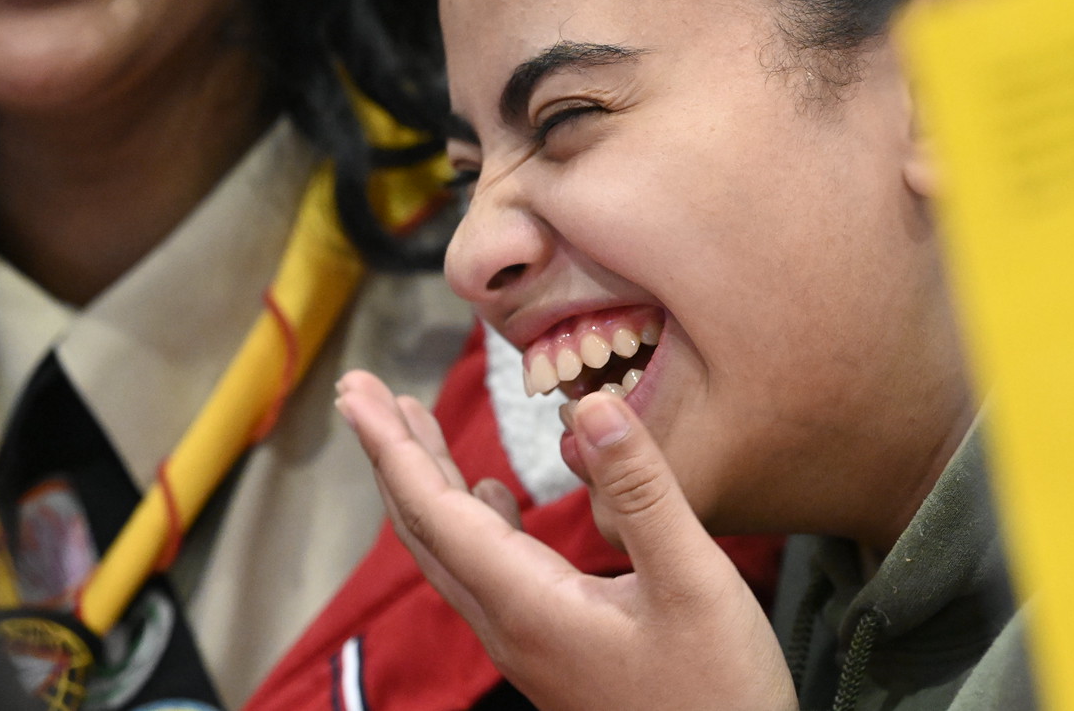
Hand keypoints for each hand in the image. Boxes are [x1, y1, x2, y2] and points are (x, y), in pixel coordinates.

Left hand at [335, 371, 794, 710]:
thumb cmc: (718, 696)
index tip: (355, 395)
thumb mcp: (694, 582)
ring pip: (452, 551)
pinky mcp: (551, 651)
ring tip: (413, 428)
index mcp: (527, 603)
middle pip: (425, 529)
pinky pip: (487, 574)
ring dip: (427, 484)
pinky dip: (473, 522)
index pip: (433, 511)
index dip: (391, 446)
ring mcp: (527, 643)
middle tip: (361, 393)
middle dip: (391, 455)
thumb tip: (593, 407)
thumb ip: (643, 492)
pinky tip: (489, 497)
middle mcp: (510, 625)